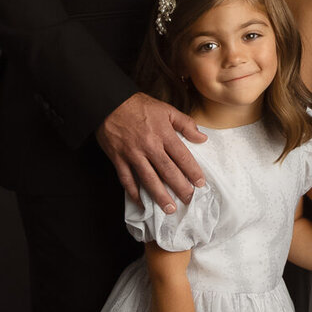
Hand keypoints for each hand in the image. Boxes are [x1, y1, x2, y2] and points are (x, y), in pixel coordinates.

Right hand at [97, 92, 206, 208]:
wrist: (109, 102)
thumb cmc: (139, 105)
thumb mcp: (166, 109)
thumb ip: (186, 124)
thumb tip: (202, 138)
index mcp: (163, 134)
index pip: (182, 157)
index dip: (193, 171)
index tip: (200, 184)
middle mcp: (149, 146)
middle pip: (168, 171)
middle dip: (180, 188)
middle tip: (188, 200)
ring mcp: (133, 154)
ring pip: (149, 179)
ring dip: (160, 196)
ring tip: (169, 209)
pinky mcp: (118, 158)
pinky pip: (126, 179)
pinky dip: (133, 193)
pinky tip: (141, 203)